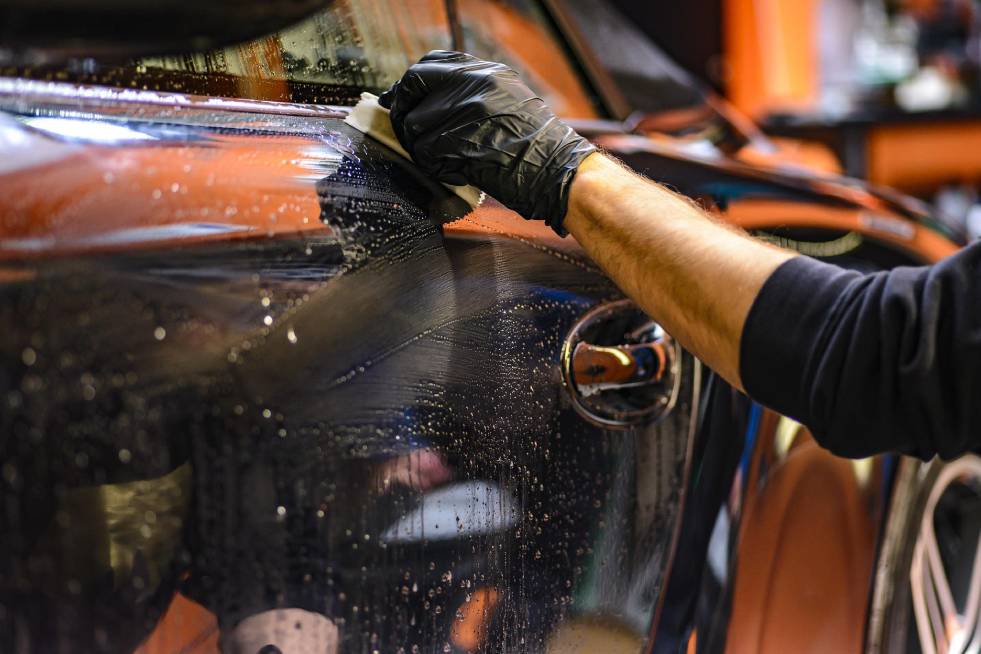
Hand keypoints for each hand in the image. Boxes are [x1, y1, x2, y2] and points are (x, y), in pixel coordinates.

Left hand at [379, 51, 594, 234]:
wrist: (559, 170)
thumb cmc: (537, 146)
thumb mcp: (508, 100)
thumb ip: (470, 94)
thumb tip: (428, 100)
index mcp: (484, 72)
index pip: (429, 65)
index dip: (409, 85)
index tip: (399, 100)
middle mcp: (473, 84)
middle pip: (413, 88)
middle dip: (403, 112)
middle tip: (406, 133)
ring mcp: (465, 111)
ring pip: (415, 126)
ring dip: (422, 148)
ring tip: (446, 160)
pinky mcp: (459, 141)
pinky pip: (425, 154)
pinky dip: (436, 167)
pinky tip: (457, 172)